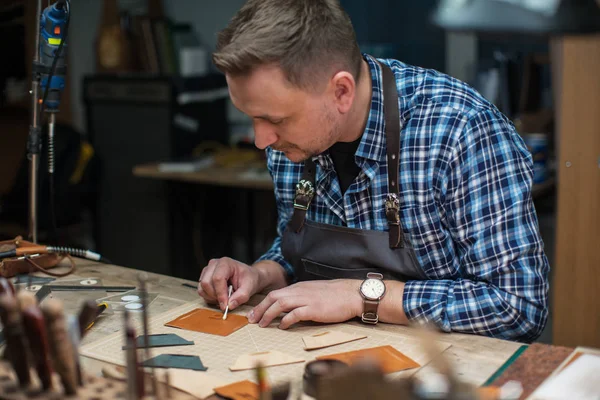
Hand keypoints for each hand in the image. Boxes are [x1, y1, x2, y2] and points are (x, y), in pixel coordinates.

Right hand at [197, 257, 260, 310]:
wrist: (248, 277)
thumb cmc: (249, 279)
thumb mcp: (250, 287)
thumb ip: (241, 296)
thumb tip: (230, 305)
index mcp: (225, 263)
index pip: (217, 278)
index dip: (220, 294)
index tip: (226, 306)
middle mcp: (214, 265)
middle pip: (206, 283)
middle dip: (215, 296)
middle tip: (226, 301)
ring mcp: (207, 271)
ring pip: (202, 288)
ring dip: (212, 298)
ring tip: (225, 297)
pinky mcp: (204, 278)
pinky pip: (201, 291)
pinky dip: (209, 297)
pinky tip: (220, 296)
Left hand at [247, 280, 361, 328]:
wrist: (352, 294)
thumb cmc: (336, 295)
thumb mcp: (314, 292)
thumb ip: (301, 297)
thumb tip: (290, 308)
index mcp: (299, 287)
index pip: (276, 293)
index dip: (263, 303)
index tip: (255, 313)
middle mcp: (300, 291)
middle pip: (273, 297)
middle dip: (260, 309)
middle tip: (252, 320)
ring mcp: (306, 299)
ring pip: (280, 304)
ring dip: (268, 314)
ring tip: (262, 324)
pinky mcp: (314, 309)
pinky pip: (295, 314)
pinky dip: (286, 320)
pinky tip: (283, 326)